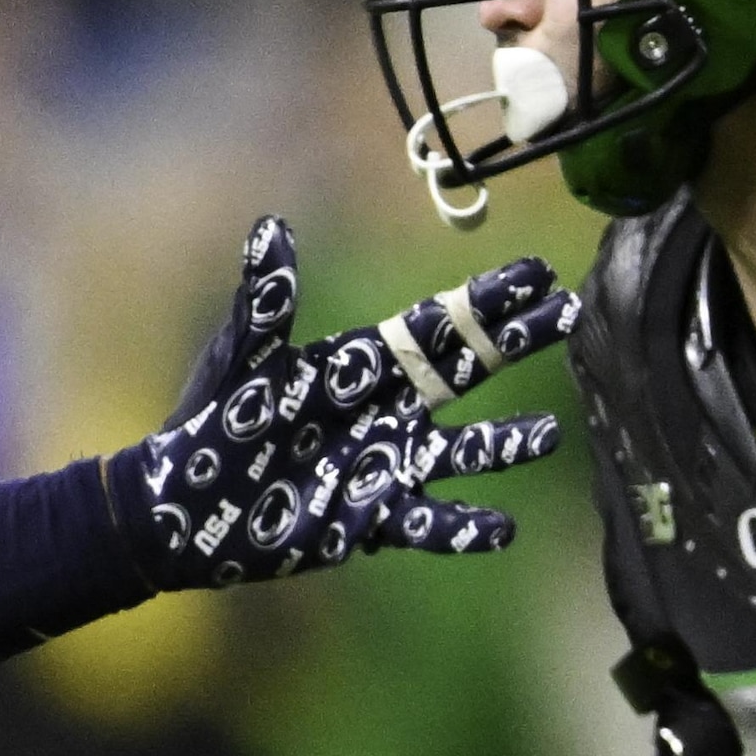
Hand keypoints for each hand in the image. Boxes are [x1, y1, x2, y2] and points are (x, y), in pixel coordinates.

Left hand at [132, 219, 572, 588]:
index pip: (438, 324)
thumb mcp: (243, 359)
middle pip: (467, 372)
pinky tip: (502, 529)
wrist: (183, 506)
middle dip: (516, 343)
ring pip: (463, 450)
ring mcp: (388, 465)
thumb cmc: (215, 422)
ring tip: (548, 435)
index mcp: (364, 365)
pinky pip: (432, 524)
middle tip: (572, 313)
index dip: (488, 299)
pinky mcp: (373, 519)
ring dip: (505, 444)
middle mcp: (390, 410)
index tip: (540, 272)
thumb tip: (271, 227)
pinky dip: (466, 528)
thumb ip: (266, 301)